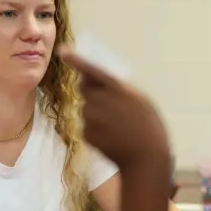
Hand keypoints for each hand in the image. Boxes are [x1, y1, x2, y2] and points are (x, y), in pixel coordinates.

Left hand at [58, 46, 169, 167]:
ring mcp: (91, 119)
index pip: (92, 70)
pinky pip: (87, 125)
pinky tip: (111, 137)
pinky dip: (96, 129)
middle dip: (92, 91)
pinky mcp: (86, 134)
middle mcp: (100, 101)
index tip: (62, 51)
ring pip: (87, 108)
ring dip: (97, 113)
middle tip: (109, 103)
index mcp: (117, 89)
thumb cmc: (149, 128)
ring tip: (117, 126)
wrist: (145, 159)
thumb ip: (119, 88)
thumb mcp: (141, 101)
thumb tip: (99, 83)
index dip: (76, 60)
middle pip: (85, 89)